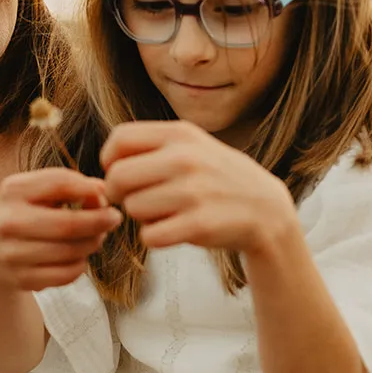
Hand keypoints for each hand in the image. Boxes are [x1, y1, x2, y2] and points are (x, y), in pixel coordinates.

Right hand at [0, 167, 121, 290]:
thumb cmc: (23, 216)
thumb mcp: (36, 193)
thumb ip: (67, 186)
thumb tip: (102, 191)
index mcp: (12, 190)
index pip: (60, 183)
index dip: (90, 189)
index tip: (106, 194)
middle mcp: (7, 221)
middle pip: (68, 224)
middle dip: (99, 221)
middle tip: (114, 219)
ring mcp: (11, 254)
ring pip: (70, 251)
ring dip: (92, 244)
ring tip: (96, 238)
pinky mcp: (21, 279)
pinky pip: (66, 274)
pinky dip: (80, 265)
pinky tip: (78, 257)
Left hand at [100, 121, 294, 253]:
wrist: (266, 210)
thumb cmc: (216, 179)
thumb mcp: (192, 146)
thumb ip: (151, 147)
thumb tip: (105, 166)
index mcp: (180, 134)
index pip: (119, 140)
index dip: (110, 161)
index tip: (122, 174)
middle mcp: (186, 159)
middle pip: (117, 178)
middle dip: (120, 194)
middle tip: (136, 200)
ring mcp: (194, 192)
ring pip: (132, 208)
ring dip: (141, 217)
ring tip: (165, 213)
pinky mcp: (199, 225)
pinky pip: (149, 236)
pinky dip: (155, 238)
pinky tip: (173, 230)